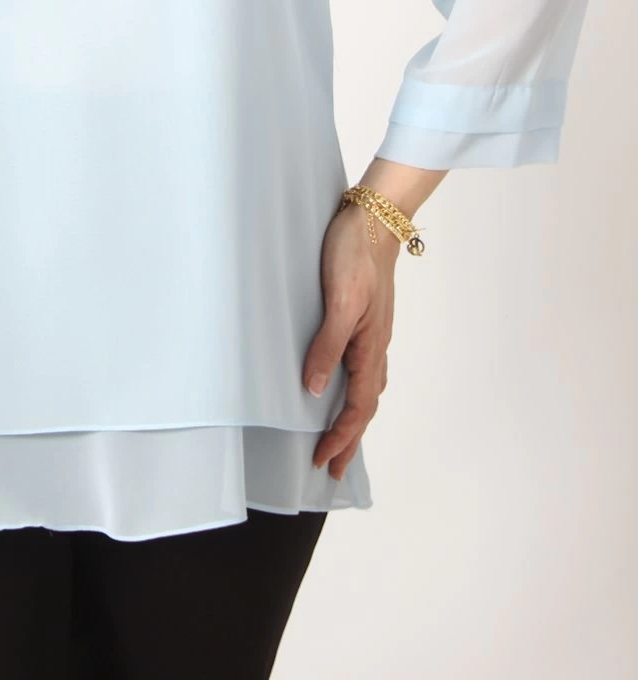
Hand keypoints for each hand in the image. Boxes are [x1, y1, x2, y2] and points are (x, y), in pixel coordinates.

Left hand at [302, 201, 396, 480]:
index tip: (323, 462)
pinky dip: (353, 388)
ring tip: (338, 438)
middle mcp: (375, 346)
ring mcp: (372, 332)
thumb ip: (327, 345)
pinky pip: (361, 366)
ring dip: (352, 418)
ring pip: (365, 388)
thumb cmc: (355, 255)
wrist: (374, 218)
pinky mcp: (364, 318)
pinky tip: (340, 384)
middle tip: (332, 469)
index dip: (341, 437)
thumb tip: (313, 390)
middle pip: (365, 406)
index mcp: (370, 347)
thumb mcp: (339, 301)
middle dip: (349, 439)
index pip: (357, 408)